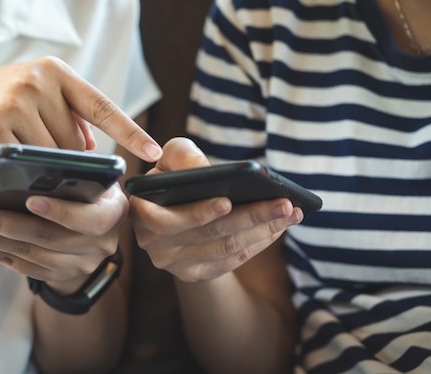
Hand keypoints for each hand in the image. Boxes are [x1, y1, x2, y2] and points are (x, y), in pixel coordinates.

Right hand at [0, 56, 161, 161]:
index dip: (130, 132)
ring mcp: (14, 103)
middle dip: (66, 157)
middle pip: (75, 142)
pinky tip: (3, 154)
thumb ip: (66, 114)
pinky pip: (27, 163)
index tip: (155, 152)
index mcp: (54, 71)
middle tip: (38, 149)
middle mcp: (37, 81)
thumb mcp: (33, 96)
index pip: (101, 105)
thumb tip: (93, 145)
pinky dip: (22, 168)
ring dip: (43, 164)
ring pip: (53, 155)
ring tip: (18, 147)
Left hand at [0, 183, 127, 291]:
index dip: (59, 211)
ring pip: (26, 253)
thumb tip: (34, 162)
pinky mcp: (55, 274)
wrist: (96, 226)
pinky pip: (18, 265)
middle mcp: (99, 245)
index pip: (88, 218)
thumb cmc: (90, 189)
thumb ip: (75, 172)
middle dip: (2, 224)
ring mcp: (77, 264)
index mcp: (113, 214)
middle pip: (46, 237)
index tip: (29, 199)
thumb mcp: (93, 177)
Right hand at [130, 137, 301, 282]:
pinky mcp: (194, 274)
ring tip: (290, 212)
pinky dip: (259, 243)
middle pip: (209, 234)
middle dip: (250, 216)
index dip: (198, 212)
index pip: (168, 220)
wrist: (171, 208)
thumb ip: (182, 155)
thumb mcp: (170, 158)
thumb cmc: (172, 175)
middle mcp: (152, 244)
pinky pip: (232, 261)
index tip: (228, 200)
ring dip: (263, 230)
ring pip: (226, 248)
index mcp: (140, 213)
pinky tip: (279, 227)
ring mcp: (173, 264)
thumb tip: (207, 171)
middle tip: (284, 203)